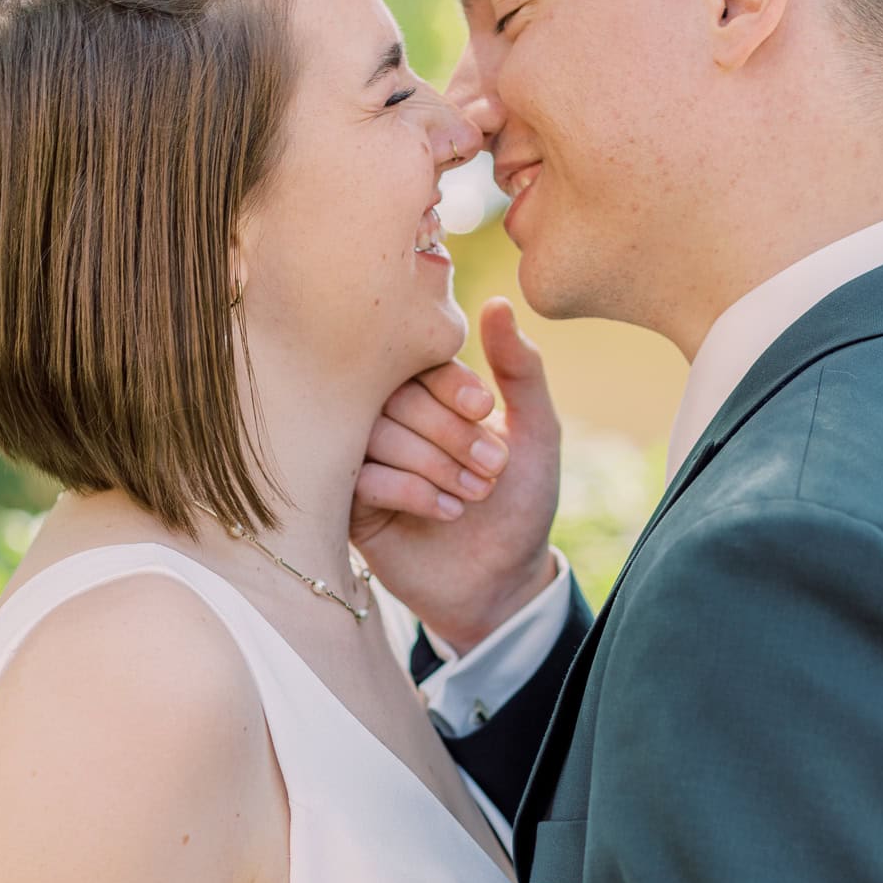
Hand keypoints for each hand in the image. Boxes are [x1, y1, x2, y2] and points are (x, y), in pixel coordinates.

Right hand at [351, 298, 561, 650]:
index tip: (488, 412)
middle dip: (450, 432)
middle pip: (394, 395)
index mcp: (426, 388)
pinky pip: (360, 478)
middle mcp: (388, 416)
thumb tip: (500, 302)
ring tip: (476, 493)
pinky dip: (411, 491)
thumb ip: (521, 368)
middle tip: (493, 468)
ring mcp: (363, 458)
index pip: (418, 359)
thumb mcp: (535, 430)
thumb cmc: (520, 501)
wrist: (503, 580)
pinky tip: (447, 511)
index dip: (453, 384)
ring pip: (376, 434)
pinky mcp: (347, 503)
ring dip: (435, 464)